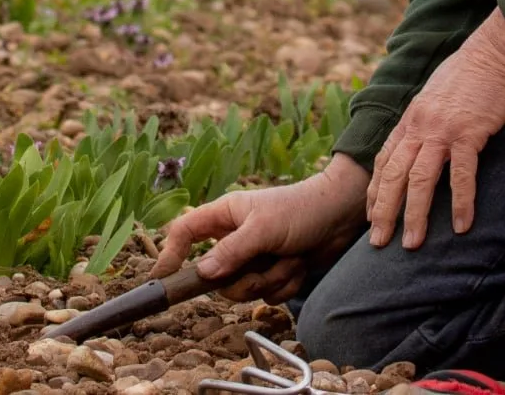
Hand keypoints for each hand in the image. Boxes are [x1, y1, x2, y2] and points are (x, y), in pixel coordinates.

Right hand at [149, 153, 370, 303]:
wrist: (340, 216)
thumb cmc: (301, 210)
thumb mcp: (263, 228)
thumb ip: (232, 251)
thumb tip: (203, 274)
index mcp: (225, 216)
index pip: (185, 233)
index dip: (170, 254)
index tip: (164, 279)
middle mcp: (235, 238)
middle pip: (216, 277)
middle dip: (243, 279)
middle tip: (263, 266)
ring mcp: (254, 258)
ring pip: (243, 290)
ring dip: (271, 279)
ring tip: (290, 259)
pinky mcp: (273, 272)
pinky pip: (267, 295)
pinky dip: (286, 285)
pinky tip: (299, 265)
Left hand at [367, 8, 504, 249]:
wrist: (498, 49)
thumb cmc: (473, 70)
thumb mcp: (438, 94)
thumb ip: (427, 118)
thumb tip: (425, 140)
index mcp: (412, 117)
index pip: (384, 160)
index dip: (375, 191)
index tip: (370, 216)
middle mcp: (420, 125)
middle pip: (393, 175)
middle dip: (383, 211)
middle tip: (378, 243)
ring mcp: (443, 129)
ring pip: (419, 179)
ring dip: (414, 215)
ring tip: (411, 244)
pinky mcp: (470, 132)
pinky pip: (461, 174)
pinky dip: (460, 202)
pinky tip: (462, 226)